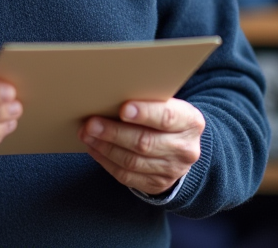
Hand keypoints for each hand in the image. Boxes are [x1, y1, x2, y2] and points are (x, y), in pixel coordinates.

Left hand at [78, 98, 204, 195]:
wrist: (182, 146)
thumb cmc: (165, 117)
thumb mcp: (168, 104)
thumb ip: (148, 101)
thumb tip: (110, 93)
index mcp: (190, 122)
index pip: (167, 117)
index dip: (145, 113)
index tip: (123, 109)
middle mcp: (185, 148)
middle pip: (145, 142)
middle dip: (114, 133)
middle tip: (90, 123)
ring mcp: (172, 170)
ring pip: (132, 161)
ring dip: (105, 147)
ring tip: (87, 134)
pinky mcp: (157, 184)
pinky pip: (126, 176)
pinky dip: (106, 161)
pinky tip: (94, 148)